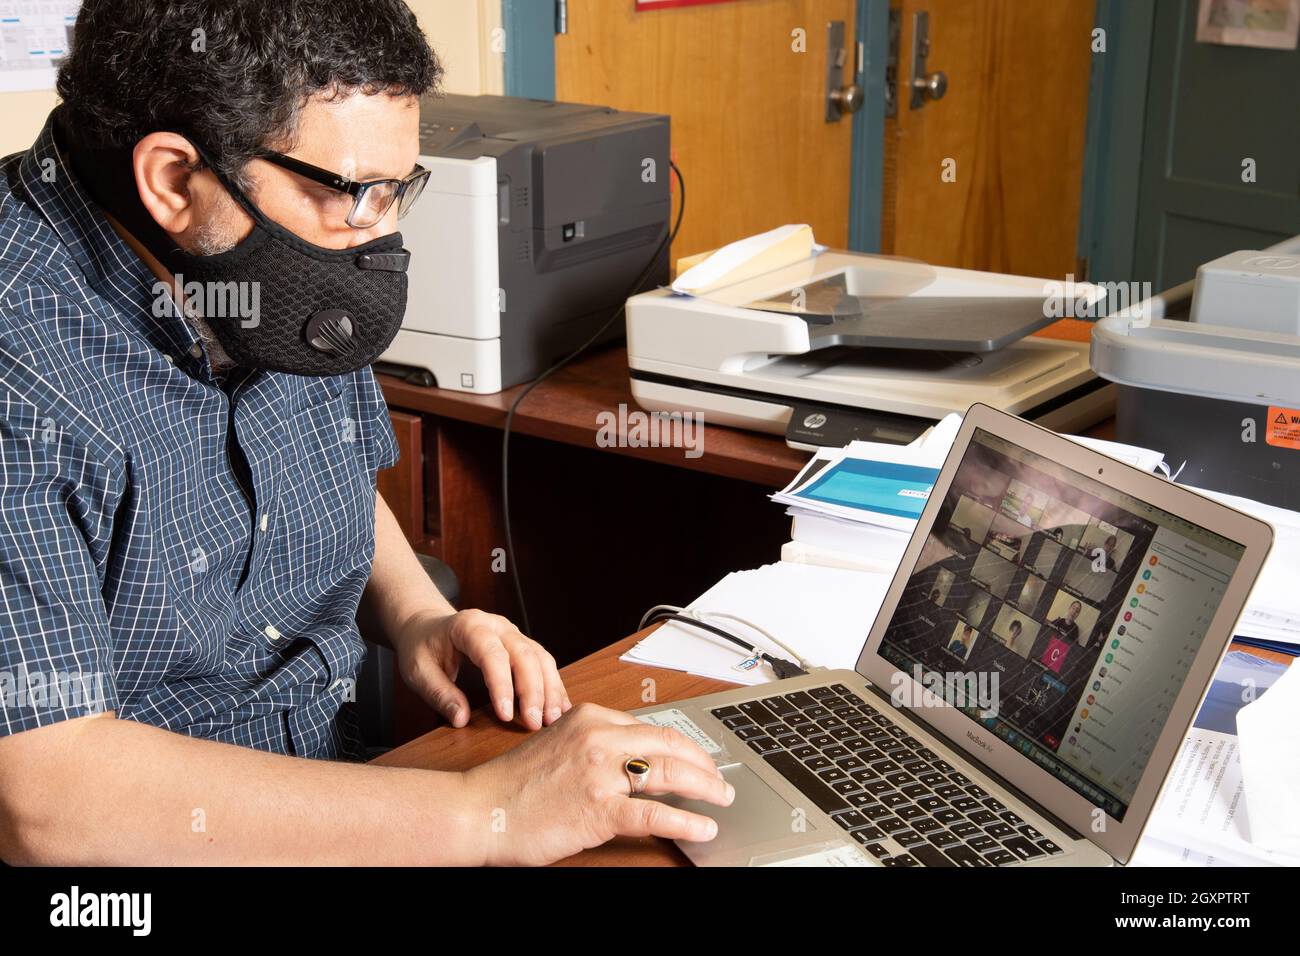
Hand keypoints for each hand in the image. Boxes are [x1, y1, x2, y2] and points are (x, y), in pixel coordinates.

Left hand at [391, 608, 569, 729]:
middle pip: (524, 655)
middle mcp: (497, 625)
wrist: (428, 626)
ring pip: (540, 658)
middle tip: (534, 724)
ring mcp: (513, 633)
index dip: (501, 685)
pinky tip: (560, 708)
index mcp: (469, 625)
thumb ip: (439, 693)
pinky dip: (553, 685)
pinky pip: (543, 662)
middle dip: (533, 691)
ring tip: (553, 720)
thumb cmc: (422, 648)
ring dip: (550, 689)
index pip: (492, 654)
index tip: (505, 716)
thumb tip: (461, 720)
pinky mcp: (522, 645)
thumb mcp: (418, 671)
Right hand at [464, 702, 734, 865]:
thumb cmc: (512, 785)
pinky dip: (686, 819)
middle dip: (703, 763)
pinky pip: (654, 812)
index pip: (651, 727)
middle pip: (668, 744)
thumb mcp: (557, 746)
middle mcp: (598, 737)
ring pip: (669, 772)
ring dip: (704, 786)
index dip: (682, 745)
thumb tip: (632, 760)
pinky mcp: (598, 808)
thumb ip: (593, 746)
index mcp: (588, 717)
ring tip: (721, 798)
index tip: (698, 757)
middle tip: (720, 779)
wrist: (479, 809)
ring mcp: (600, 772)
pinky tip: (703, 827)